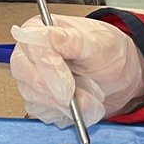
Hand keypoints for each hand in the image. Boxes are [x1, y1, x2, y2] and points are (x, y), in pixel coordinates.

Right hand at [9, 14, 143, 126]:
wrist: (117, 75)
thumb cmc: (106, 52)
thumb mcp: (98, 42)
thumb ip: (72, 40)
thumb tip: (48, 35)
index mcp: (39, 29)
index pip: (33, 48)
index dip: (49, 69)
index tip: (68, 87)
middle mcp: (30, 54)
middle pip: (26, 76)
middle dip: (55, 92)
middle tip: (78, 97)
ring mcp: (31, 79)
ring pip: (35, 99)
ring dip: (67, 104)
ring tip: (91, 94)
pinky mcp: (39, 101)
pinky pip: (45, 114)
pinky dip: (68, 114)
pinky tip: (83, 102)